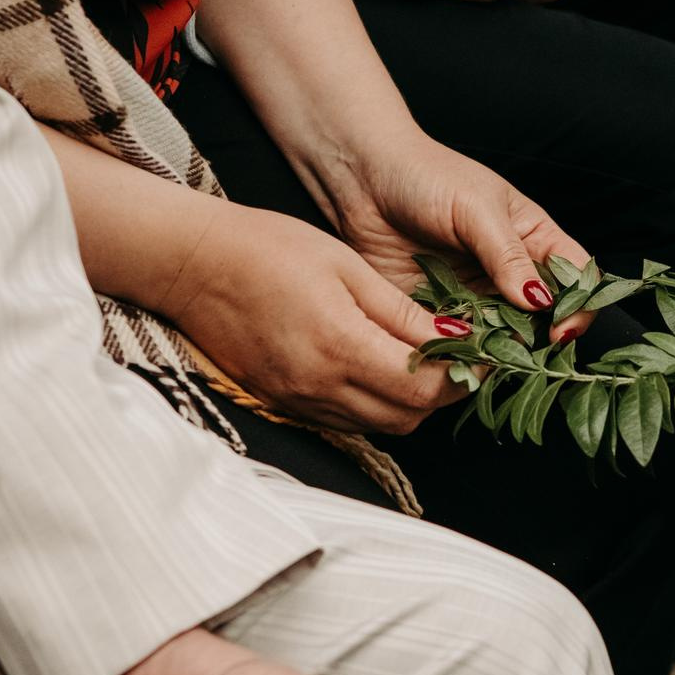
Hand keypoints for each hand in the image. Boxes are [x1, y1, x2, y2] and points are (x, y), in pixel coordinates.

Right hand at [169, 199, 464, 436]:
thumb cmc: (267, 248)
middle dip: (442, 393)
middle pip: (407, 417)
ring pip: (379, 426)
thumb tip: (456, 338)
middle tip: (460, 358)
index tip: (483, 355)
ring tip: (422, 362)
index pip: (424, 388)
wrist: (191, 263)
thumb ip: (402, 313)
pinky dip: (373, 404)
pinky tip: (378, 370)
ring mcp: (298, 401)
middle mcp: (319, 387)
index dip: (463, 376)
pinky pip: (346, 421)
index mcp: (340, 346)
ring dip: (409, 403)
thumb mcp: (347, 267)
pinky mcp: (283, 404)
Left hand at [298, 132, 593, 333]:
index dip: (577, 307)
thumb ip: (508, 255)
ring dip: (497, 350)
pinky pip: (458, 345)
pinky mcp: (438, 315)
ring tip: (483, 350)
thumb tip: (539, 301)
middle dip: (538, 338)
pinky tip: (452, 351)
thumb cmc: (425, 175)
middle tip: (521, 349)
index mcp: (533, 240)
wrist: (361, 179)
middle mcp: (510, 274)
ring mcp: (475, 297)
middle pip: (544, 319)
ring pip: (502, 338)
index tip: (560, 328)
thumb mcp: (476, 208)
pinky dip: (460, 354)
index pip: (576, 279)